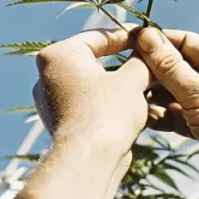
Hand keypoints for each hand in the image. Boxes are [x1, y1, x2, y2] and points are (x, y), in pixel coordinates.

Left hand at [33, 27, 150, 158]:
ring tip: (146, 85)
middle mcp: (47, 75)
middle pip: (94, 60)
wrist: (87, 161)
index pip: (98, 37)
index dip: (128, 37)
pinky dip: (108, 103)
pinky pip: (88, 104)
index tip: (149, 39)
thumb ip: (141, 61)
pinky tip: (132, 107)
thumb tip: (151, 52)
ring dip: (119, 84)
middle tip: (149, 62)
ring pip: (92, 84)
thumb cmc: (107, 113)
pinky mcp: (60, 122)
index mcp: (59, 55)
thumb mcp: (132, 80)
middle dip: (124, 62)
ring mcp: (51, 100)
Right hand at [136, 28, 198, 198]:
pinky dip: (161, 116)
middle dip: (152, 71)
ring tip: (129, 98)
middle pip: (177, 67)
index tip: (129, 41)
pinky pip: (177, 116)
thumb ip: (170, 67)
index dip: (158, 41)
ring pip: (174, 94)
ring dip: (154, 96)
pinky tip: (142, 118)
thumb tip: (147, 36)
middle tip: (124, 74)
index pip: (185, 42)